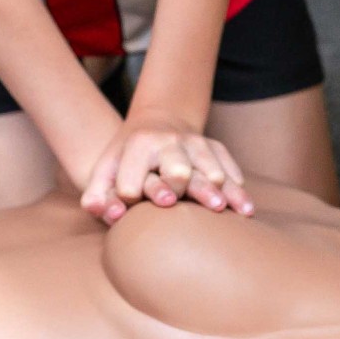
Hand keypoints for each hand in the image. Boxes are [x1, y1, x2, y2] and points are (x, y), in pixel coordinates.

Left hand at [82, 113, 251, 222]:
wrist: (158, 122)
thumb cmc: (127, 157)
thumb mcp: (104, 170)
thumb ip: (95, 196)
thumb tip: (108, 216)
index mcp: (139, 146)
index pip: (131, 184)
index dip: (128, 199)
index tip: (127, 210)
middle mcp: (170, 142)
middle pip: (178, 172)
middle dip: (178, 190)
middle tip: (175, 205)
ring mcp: (198, 143)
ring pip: (212, 171)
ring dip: (220, 193)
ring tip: (228, 212)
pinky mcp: (217, 146)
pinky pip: (230, 166)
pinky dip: (237, 188)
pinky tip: (244, 208)